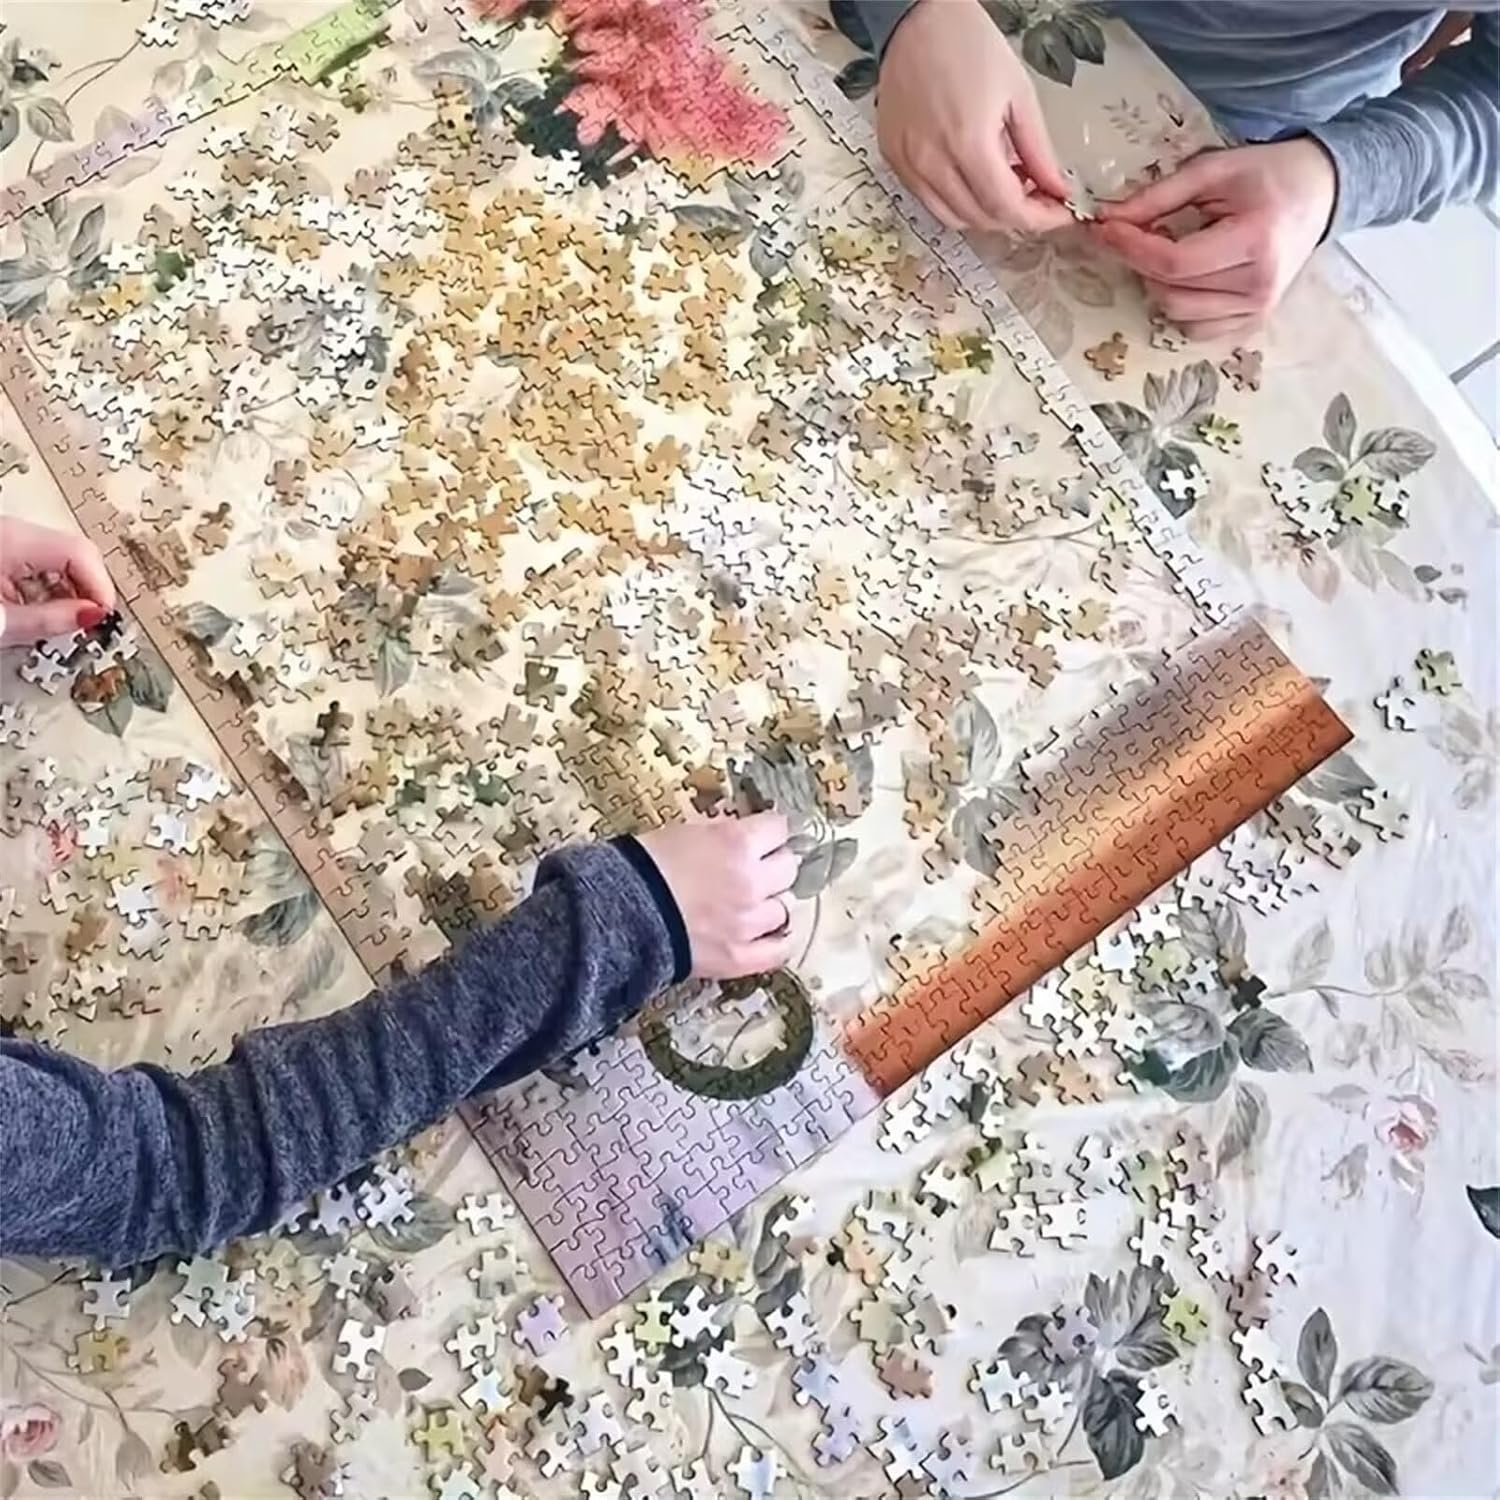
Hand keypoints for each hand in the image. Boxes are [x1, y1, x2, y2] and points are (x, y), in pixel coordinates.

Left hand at [0, 517, 115, 646]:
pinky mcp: (1, 550)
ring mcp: (6, 537)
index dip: (100, 587)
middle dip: (87, 590)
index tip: (103, 617)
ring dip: (67, 592)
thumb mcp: (1, 622)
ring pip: (59, 560)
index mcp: (14, 539)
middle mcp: (12, 530)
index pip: (81, 553)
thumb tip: (93, 615)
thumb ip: (48, 619)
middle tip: (86, 623)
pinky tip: (36, 612)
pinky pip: (38, 564)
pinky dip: (47, 588)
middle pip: (75, 554)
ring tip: (57, 622)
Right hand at [638, 812, 797, 979]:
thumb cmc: (642, 868)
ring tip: (753, 903)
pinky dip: (777, 941)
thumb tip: (740, 837)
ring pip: (785, 907)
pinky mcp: (739, 957)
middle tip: (758, 868)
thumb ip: (721, 835)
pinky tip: (768, 934)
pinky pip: (779, 950)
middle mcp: (751, 881)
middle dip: (775, 864)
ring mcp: (748, 923)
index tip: (765, 834)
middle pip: (789, 867)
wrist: (616, 914)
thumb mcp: (684, 832)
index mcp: (737, 843)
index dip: (770, 830)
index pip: (779, 828)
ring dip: (772, 902)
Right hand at [877, 0, 1074, 234]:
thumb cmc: (972, 46)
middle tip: (1036, 196)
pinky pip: (928, 200)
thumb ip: (1039, 152)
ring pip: (952, 218)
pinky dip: (956, 201)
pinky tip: (972, 177)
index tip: (1059, 212)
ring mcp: (908, 165)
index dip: (1038, 219)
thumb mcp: (1019, 95)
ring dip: (984, 213)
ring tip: (1004, 186)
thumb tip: (1058, 191)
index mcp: (969, 143)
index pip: (1007, 209)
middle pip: (980, 219)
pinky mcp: (893, 160)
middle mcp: (933, 163)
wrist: (917, 21)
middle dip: (1015, 217)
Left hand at [1091, 139, 1335, 338]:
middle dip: (1143, 263)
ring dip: (1159, 284)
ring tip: (1170, 250)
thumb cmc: (1268, 175)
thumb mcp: (1214, 170)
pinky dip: (1180, 304)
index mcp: (1256, 243)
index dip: (1131, 248)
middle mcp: (1259, 287)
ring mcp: (1258, 311)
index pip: (1175, 263)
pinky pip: (1195, 327)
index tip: (1104, 229)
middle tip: (1141, 232)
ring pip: (1178, 314)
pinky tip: (1189, 276)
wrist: (1321, 193)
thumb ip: (1159, 196)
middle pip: (1171, 292)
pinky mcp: (1252, 324)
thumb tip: (1108, 218)